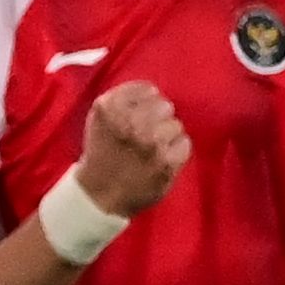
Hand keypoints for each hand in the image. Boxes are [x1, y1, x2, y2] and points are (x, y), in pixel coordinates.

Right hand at [76, 82, 190, 214]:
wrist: (99, 194)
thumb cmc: (103, 153)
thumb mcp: (100, 118)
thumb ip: (122, 99)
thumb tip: (154, 91)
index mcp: (110, 107)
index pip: (148, 90)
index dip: (147, 103)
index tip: (140, 115)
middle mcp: (130, 122)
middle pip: (165, 106)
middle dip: (158, 119)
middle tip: (147, 135)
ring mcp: (150, 142)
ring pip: (176, 125)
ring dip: (168, 136)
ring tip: (154, 149)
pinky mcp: (166, 162)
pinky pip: (185, 144)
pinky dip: (177, 152)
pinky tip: (163, 160)